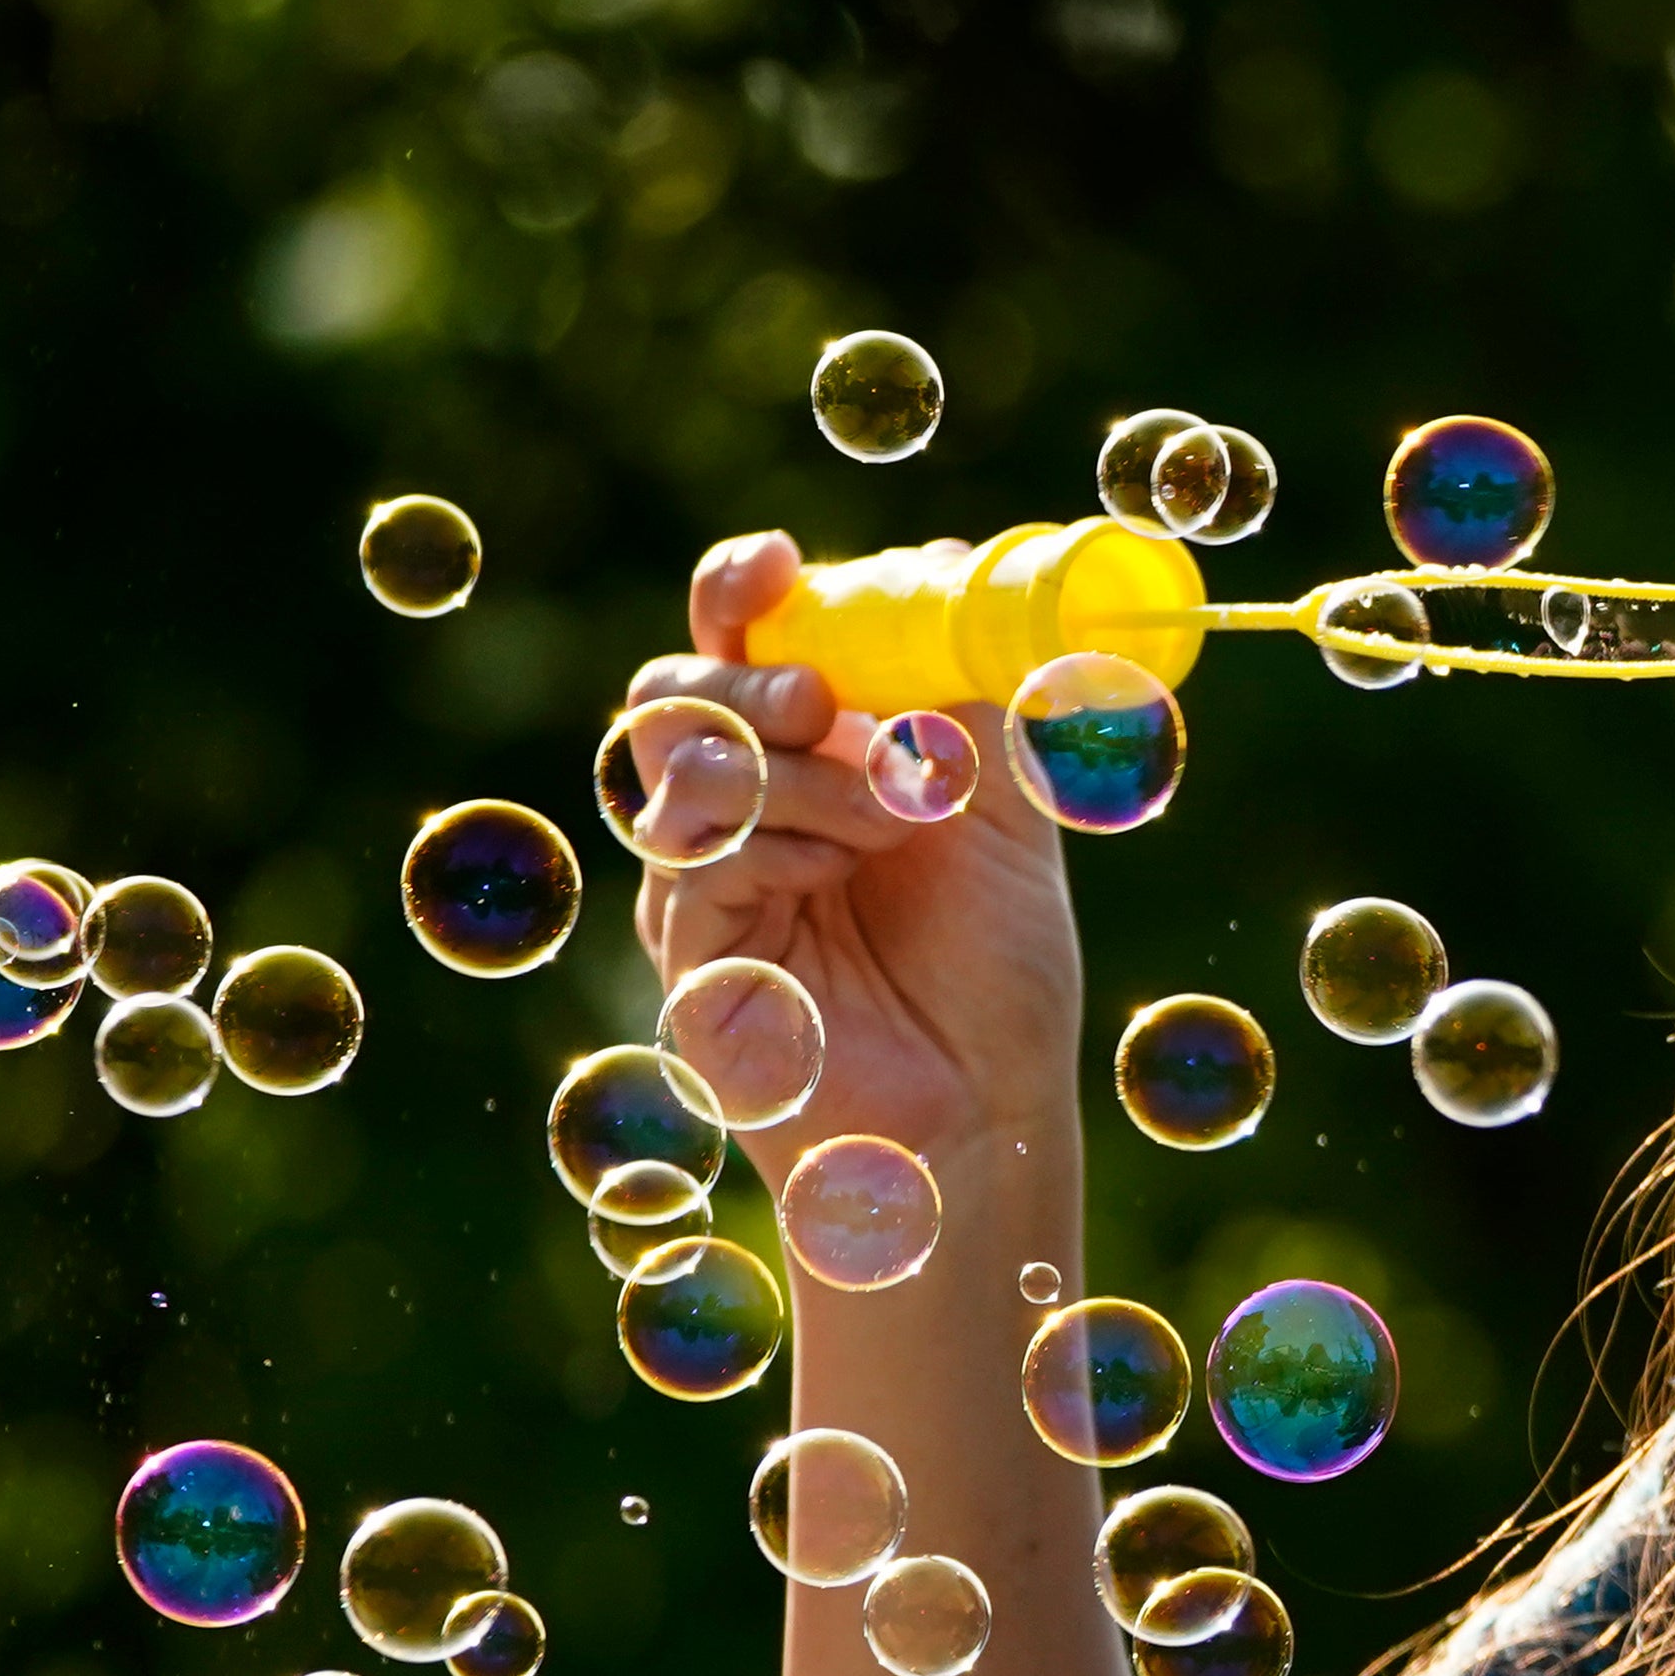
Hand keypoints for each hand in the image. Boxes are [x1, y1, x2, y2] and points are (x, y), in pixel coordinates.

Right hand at [622, 534, 1087, 1174]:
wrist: (993, 1111)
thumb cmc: (995, 973)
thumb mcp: (1002, 810)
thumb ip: (964, 701)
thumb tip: (937, 567)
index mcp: (803, 761)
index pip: (734, 646)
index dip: (736, 591)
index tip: (776, 564)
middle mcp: (734, 815)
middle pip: (672, 693)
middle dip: (754, 681)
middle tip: (836, 708)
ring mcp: (698, 887)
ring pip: (684, 770)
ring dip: (800, 774)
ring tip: (893, 820)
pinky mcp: (688, 960)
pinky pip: (695, 862)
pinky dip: (779, 845)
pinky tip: (843, 875)